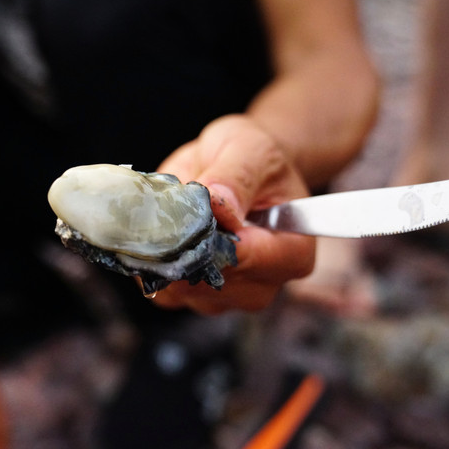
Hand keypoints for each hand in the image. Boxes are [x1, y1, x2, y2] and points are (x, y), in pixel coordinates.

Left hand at [154, 115, 315, 313]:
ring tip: (174, 213)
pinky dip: (156, 262)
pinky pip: (165, 292)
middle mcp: (264, 285)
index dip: (207, 236)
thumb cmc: (254, 158)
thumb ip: (236, 177)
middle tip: (173, 201)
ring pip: (181, 289)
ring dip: (166, 252)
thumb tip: (218, 204)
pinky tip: (165, 231)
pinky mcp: (197, 298)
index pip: (243, 260)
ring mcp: (230, 297)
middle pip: (209, 279)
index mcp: (292, 252)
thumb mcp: (250, 150)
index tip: (187, 208)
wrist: (242, 168)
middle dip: (182, 242)